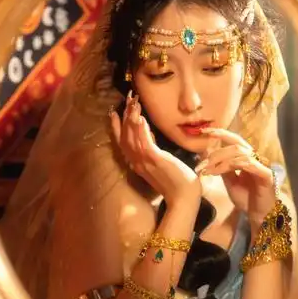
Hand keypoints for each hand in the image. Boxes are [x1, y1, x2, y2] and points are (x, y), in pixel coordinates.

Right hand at [110, 92, 201, 206]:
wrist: (183, 198)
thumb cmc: (176, 183)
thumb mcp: (161, 166)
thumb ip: (153, 154)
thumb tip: (150, 138)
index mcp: (137, 165)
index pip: (122, 144)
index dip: (117, 128)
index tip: (114, 113)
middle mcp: (137, 163)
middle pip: (125, 137)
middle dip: (124, 118)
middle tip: (126, 100)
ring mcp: (144, 162)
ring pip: (132, 138)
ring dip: (131, 119)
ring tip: (133, 104)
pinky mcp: (155, 160)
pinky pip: (144, 143)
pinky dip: (141, 130)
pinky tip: (141, 118)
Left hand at [199, 127, 275, 226]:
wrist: (260, 215)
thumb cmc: (247, 198)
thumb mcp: (230, 182)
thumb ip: (223, 169)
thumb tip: (209, 157)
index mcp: (246, 157)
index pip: (233, 141)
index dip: (220, 133)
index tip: (204, 130)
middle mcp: (254, 158)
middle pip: (235, 146)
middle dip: (215, 154)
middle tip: (200, 165)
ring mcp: (261, 165)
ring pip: (240, 154)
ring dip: (221, 161)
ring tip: (207, 171)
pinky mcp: (266, 175)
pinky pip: (251, 164)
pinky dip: (234, 165)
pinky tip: (221, 171)